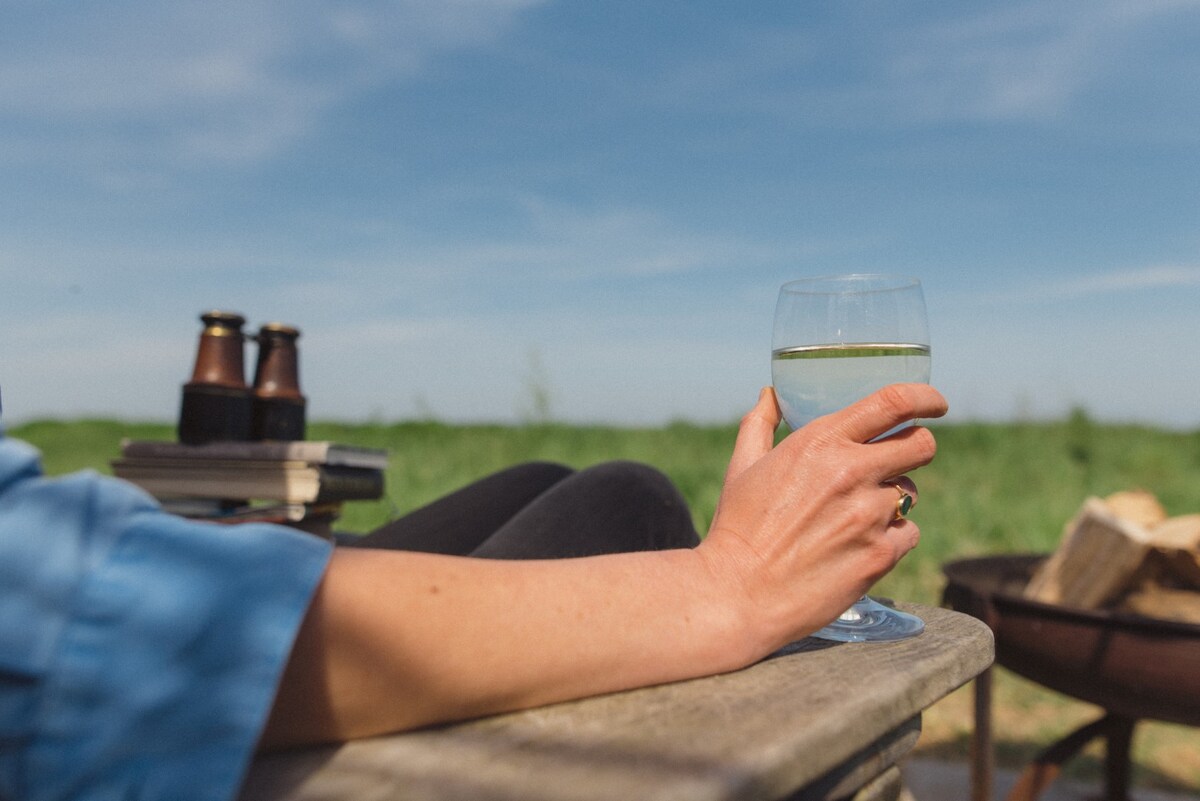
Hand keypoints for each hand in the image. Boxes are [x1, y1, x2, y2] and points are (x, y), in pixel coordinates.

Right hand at [698, 384, 947, 648]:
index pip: (894, 403)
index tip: (934, 403)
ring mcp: (870, 515)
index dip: (924, 398)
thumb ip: (760, 423)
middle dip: (916, 447)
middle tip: (898, 461)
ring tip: (855, 517)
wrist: (739, 594)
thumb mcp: (742, 467)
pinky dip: (891, 538)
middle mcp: (852, 472)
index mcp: (820, 442)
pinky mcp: (881, 554)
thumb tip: (771, 394)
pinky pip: (909, 534)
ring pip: (911, 494)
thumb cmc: (737, 529)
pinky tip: (858, 546)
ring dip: (892, 500)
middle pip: (922, 444)